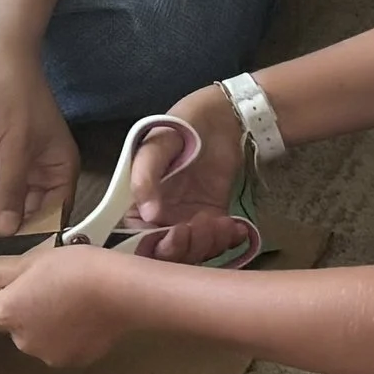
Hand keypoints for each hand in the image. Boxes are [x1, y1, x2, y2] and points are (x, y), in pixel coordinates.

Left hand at [0, 32, 79, 238]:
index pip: (55, 212)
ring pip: (9, 202)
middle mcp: (42, 170)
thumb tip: (8, 232)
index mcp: (60, 167)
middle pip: (31, 211)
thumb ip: (12, 189)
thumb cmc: (15, 95)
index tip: (20, 260)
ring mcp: (16, 163)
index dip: (40, 235)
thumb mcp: (16, 145)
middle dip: (14, 231)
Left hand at [0, 244, 126, 366]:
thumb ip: (3, 273)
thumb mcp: (34, 259)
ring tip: (73, 300)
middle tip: (53, 287)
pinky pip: (64, 347)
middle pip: (18, 327)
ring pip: (41, 338)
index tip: (28, 283)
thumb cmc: (75, 268)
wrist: (116, 289)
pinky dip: (70, 336)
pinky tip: (85, 315)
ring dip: (50, 325)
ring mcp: (48, 354)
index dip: (11, 295)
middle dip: (31, 311)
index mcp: (9, 313)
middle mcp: (23, 340)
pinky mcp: (72, 361)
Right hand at [131, 84, 254, 261]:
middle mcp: (160, 219)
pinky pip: (217, 243)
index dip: (155, 248)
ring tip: (222, 222)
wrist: (220, 118)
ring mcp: (187, 221)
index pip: (138, 242)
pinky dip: (228, 241)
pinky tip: (236, 227)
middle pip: (167, 255)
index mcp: (138, 205)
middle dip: (188, 248)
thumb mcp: (155, 146)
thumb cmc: (180, 127)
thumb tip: (148, 215)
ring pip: (194, 253)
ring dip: (210, 244)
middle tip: (203, 225)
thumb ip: (144, 177)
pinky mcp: (212, 220)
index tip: (176, 234)